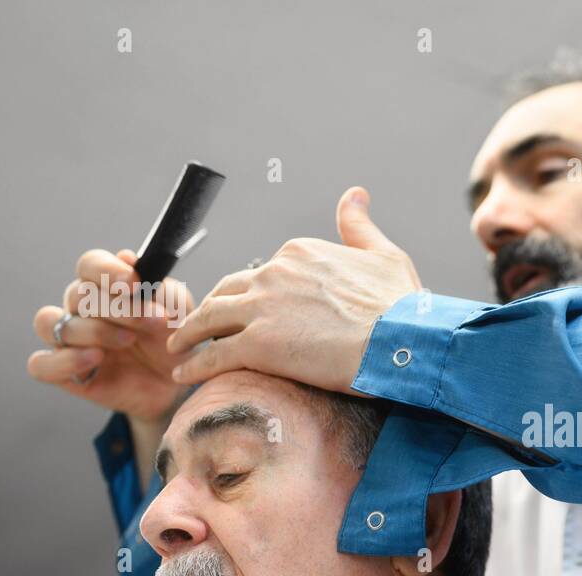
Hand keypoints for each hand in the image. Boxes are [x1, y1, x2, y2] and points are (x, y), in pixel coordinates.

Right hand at [27, 249, 194, 422]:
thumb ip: (155, 284)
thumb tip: (126, 257)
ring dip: (94, 330)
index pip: (89, 265)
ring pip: (52, 324)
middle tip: (154, 320)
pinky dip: (65, 360)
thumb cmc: (172, 339)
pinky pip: (41, 364)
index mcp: (104, 286)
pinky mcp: (64, 372)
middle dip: (119, 308)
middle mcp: (80, 309)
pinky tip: (96, 358)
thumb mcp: (176, 309)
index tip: (135, 284)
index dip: (107, 271)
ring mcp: (68, 340)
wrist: (178, 382)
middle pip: (77, 295)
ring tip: (129, 341)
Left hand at [166, 187, 421, 393]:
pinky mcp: (257, 345)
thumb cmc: (401, 306)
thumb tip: (354, 195)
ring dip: (189, 333)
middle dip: (211, 308)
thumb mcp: (383, 254)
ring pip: (209, 317)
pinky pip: (213, 355)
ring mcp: (262, 308)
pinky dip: (193, 365)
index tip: (249, 310)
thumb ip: (359, 226)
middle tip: (200, 326)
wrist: (403, 343)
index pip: (263, 272)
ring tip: (179, 347)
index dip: (253, 293)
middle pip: (228, 290)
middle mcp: (274, 273)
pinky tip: (183, 374)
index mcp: (300, 253)